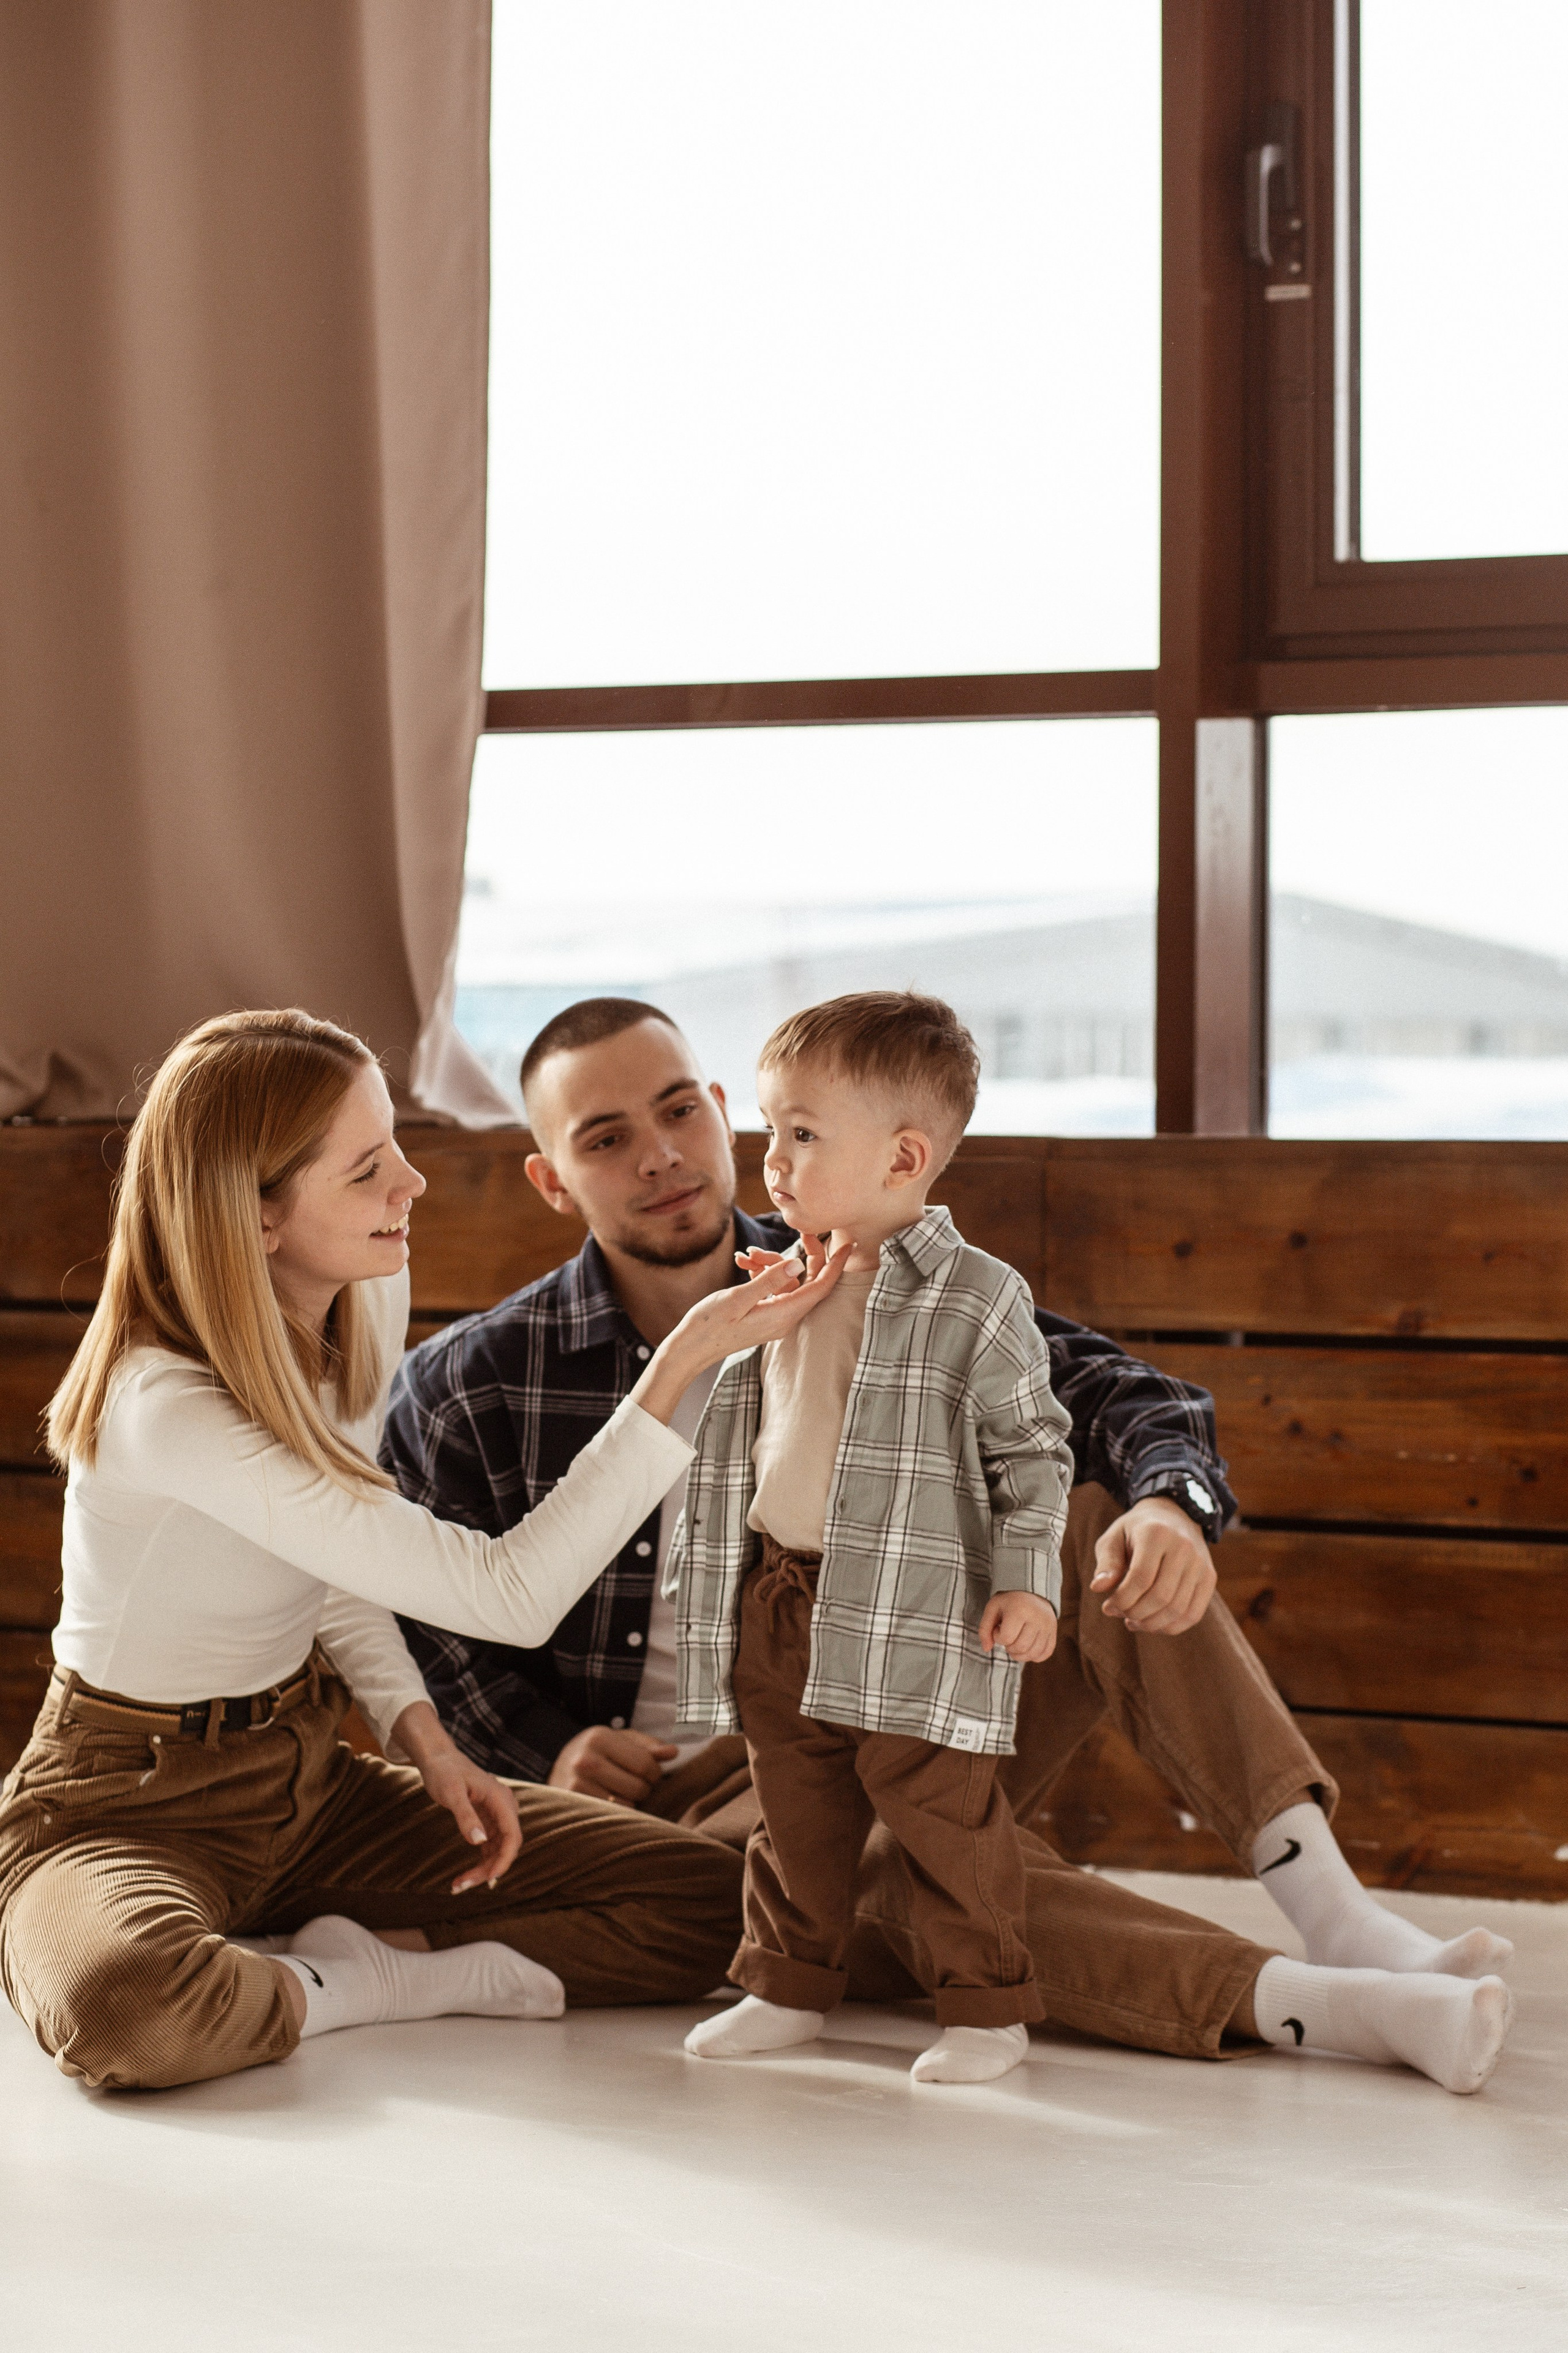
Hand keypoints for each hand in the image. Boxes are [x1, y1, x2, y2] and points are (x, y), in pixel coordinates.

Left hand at [392, 1699, 522, 1892]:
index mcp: (501, 1799)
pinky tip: (465, 1875)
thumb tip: (479, 1842)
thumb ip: (466, 1817)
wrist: (439, 1758)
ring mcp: (497, 1814)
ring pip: (498, 1849)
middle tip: (462, 1885)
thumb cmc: (444, 1772)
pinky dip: (480, 1861)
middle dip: (489, 1869)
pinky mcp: (487, 1819)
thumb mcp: (452, 1793)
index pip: (512, 1835)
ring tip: (458, 1885)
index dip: (504, 1859)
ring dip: (482, 1869)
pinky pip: (489, 1845)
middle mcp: (504, 1807)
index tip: (489, 1879)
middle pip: (506, 1846)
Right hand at [548, 1723, 676, 1804]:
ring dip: (631, 1803)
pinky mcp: (573, 1805)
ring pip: (626, 1806)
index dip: (656, 1773)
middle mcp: (585, 1760)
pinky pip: (611, 1817)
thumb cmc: (597, 1752)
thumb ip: (648, 1746)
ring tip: (621, 1792)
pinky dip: (617, 1813)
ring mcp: (576, 1785)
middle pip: (638, 1788)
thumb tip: (673, 1752)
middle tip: (634, 1784)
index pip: (646, 1764)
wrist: (556, 1766)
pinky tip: (610, 1802)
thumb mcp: (621, 1740)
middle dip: (644, 1789)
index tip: (650, 1774)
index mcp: (600, 1737)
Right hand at [633, 1238, 852, 1420]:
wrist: (690, 1348)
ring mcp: (774, 1318)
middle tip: (798, 1232)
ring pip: (786, 1282)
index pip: (820, 1287)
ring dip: (770, 1263)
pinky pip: (773, 1289)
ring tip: (746, 1254)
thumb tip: (797, 1262)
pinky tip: (744, 1263)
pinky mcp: (763, 1315)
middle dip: (800, 1255)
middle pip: (807, 1281)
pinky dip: (762, 1274)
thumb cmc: (710, 1325)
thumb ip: (770, 1280)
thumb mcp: (738, 1297)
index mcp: (783, 1314)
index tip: (848, 1244)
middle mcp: (784, 1318)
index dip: (836, 1265)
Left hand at [978, 1590, 1057, 1663]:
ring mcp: (1048, 1627)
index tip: (999, 1626)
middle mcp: (1038, 1617)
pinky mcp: (1054, 1634)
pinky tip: (1026, 1646)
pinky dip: (1032, 1656)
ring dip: (1019, 1654)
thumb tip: (986, 1649)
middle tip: (1008, 1635)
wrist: (1033, 1595)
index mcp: (1021, 1608)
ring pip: (1032, 1654)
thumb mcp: (993, 1609)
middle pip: (1020, 1647)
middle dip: (1009, 1647)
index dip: (998, 1636)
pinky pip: (1043, 1655)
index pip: (1006, 1637)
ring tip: (1015, 1642)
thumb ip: (984, 1629)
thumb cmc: (1010, 1604)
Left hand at [1089, 1496, 1216, 1633]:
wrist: (1173, 1516)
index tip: (1107, 1606)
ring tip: (1133, 1621)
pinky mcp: (1209, 1577)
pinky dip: (1171, 1627)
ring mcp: (1200, 1563)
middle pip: (1160, 1596)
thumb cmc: (1136, 1532)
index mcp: (1156, 1533)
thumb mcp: (1114, 1538)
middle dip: (1135, 1613)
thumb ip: (1106, 1563)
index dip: (1122, 1600)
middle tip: (1120, 1614)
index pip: (1140, 1578)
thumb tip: (1097, 1588)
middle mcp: (1183, 1547)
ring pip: (1177, 1609)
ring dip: (1151, 1624)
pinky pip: (1193, 1614)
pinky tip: (1153, 1624)